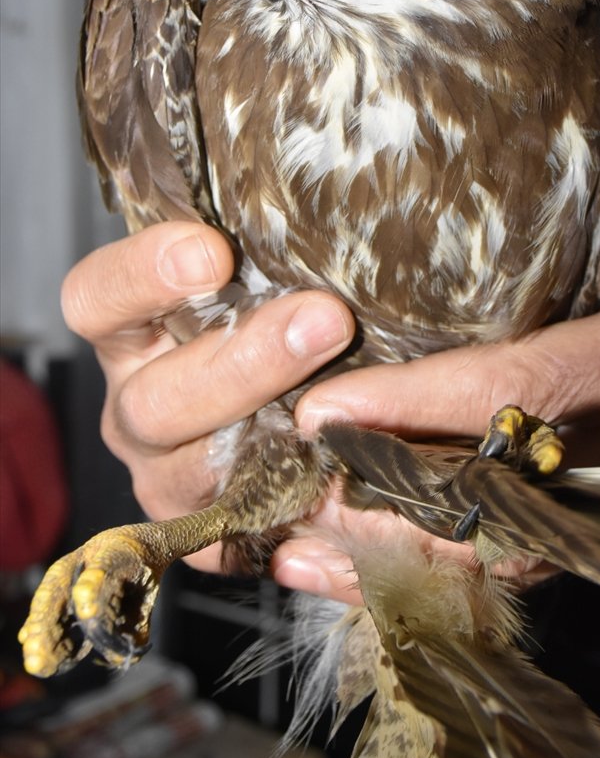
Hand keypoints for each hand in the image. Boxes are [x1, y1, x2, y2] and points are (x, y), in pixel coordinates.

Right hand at [60, 221, 354, 571]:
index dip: (142, 276)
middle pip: (153, 402)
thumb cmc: (287, 315)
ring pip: (193, 475)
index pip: (97, 299)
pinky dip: (286, 512)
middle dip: (242, 362)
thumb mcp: (267, 278)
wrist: (314, 406)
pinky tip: (335, 485)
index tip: (212, 253)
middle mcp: (136, 407)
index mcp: (130, 332)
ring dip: (272, 440)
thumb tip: (318, 220)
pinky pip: (235, 537)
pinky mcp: (210, 533)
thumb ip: (268, 256)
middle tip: (324, 321)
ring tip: (344, 407)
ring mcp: (167, 476)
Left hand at [274, 152, 599, 598]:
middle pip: (485, 496)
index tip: (322, 409)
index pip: (513, 389)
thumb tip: (507, 136)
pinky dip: (434, 575)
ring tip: (296, 548)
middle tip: (283, 482)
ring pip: (491, 555)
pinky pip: (511, 569)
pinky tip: (356, 576)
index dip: (414, 405)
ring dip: (393, 556)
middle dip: (380, 498)